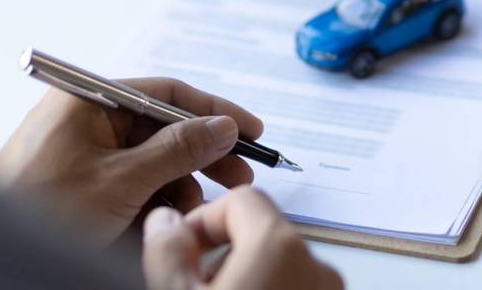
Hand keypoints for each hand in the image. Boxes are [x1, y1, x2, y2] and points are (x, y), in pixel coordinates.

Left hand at [0, 78, 263, 244]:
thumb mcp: (121, 181)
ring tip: (188, 210)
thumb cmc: (42, 212)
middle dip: (201, 154)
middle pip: (163, 127)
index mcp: (88, 102)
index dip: (213, 111)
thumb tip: (224, 128)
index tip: (251, 130)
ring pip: (152, 160)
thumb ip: (179, 149)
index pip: (166, 94)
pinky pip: (133, 182)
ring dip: (178, 184)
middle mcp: (87, 120)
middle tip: (238, 175)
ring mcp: (84, 153)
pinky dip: (153, 200)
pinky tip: (162, 221)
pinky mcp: (83, 183)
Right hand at [143, 187, 342, 289]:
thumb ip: (168, 250)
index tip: (180, 248)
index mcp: (280, 248)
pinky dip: (266, 287)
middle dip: (221, 248)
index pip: (242, 199)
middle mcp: (315, 265)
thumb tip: (166, 221)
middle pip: (261, 229)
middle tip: (190, 282)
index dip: (203, 219)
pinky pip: (295, 284)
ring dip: (242, 272)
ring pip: (277, 261)